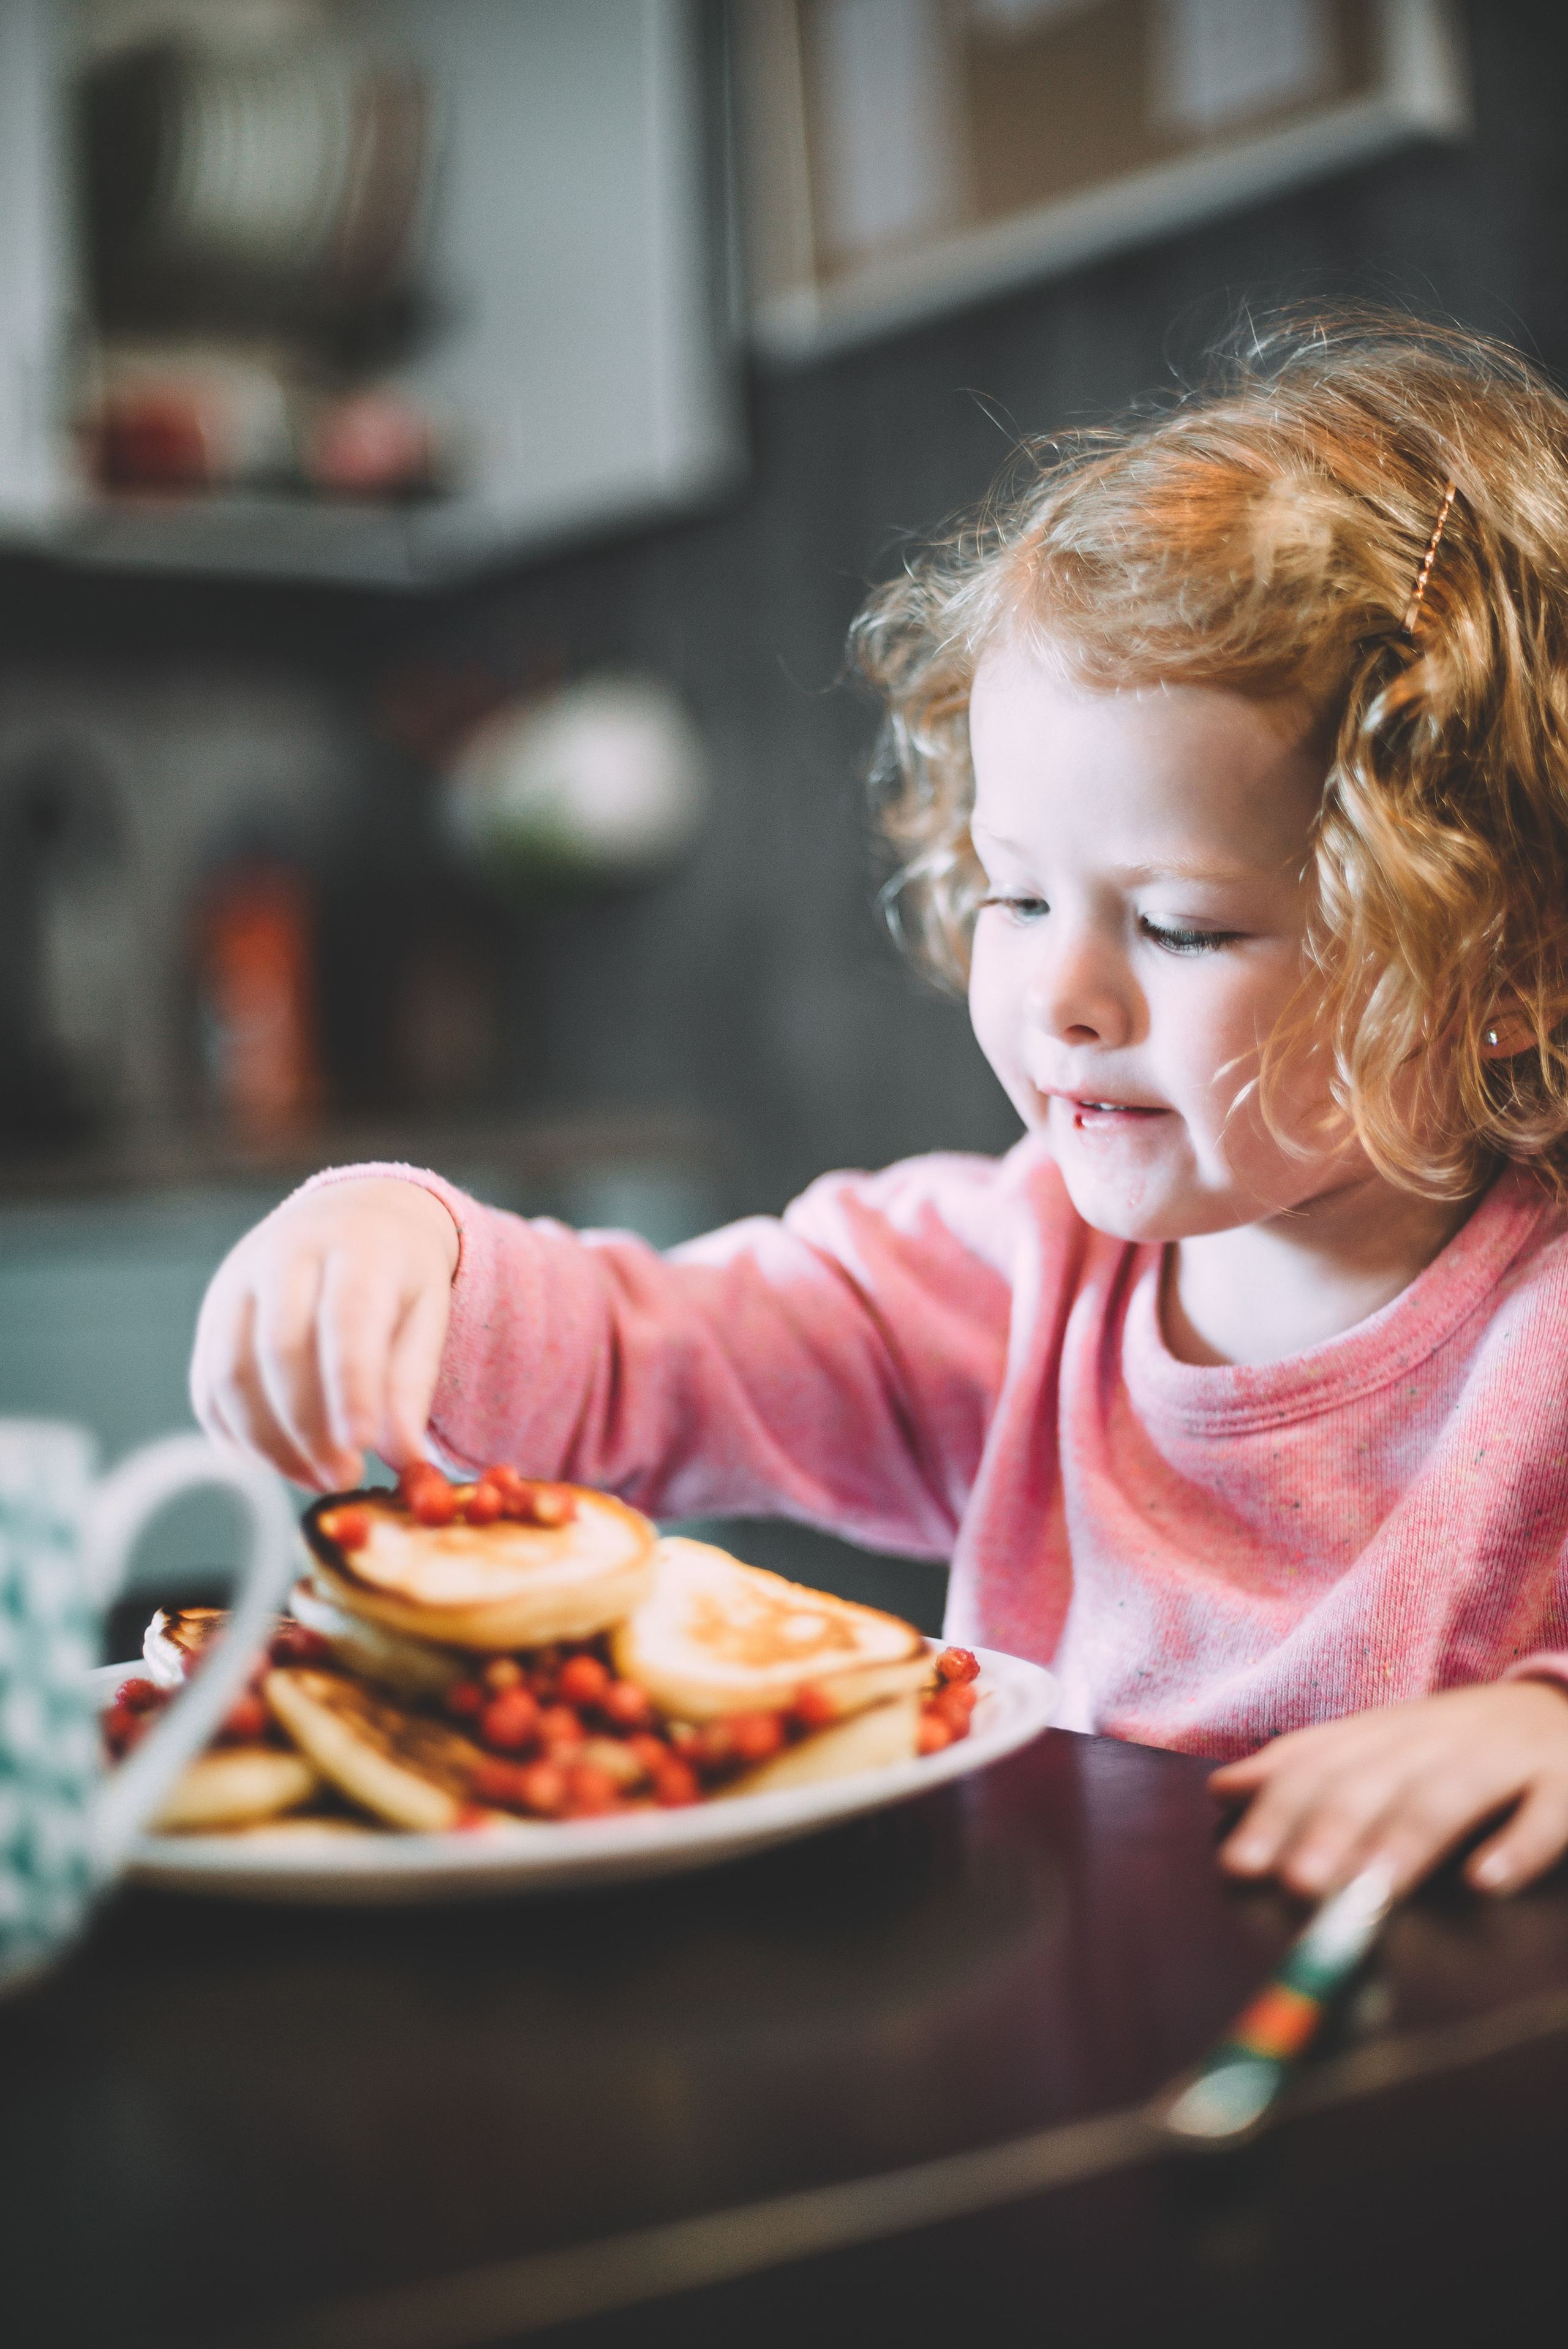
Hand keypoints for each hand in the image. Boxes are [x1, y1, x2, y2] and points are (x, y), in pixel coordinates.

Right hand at [190, 1178, 460, 1490]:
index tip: (362, 1447)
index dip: (351, 1387)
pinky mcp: (211, 1314)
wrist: (353, 1211)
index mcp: (357, 1245)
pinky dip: (236, 1436)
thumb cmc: (398, 1273)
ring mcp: (237, 1282)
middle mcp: (287, 1254)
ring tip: (315, 1477)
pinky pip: (207, 1386)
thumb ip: (412, 1382)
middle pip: (280, 1349)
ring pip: (231, 1373)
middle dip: (308, 1427)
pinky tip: (276, 1462)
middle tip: (343, 1478)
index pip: (347, 1318)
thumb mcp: (427, 1312)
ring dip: (268, 1442)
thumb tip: (405, 1462)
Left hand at [1209, 1680, 1567, 1899]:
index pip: (1321, 1766)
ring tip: (1370, 1891)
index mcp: (1389, 1732)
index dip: (1278, 1812)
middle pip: (1377, 1780)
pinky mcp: (1567, 1783)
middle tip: (1296, 1885)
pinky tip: (1486, 1882)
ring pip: (1450, 1796)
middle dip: (1331, 1831)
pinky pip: (1546, 1814)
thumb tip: (1220, 1789)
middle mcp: (1440, 1739)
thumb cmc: (1461, 1743)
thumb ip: (1307, 1769)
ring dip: (1406, 1842)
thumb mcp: (1381, 1746)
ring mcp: (1506, 1758)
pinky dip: (1518, 1847)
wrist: (1567, 1708)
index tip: (1239, 1864)